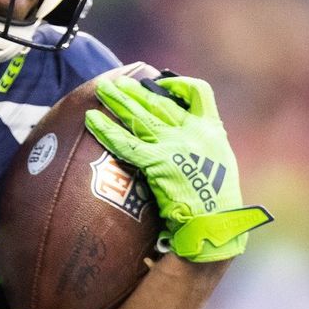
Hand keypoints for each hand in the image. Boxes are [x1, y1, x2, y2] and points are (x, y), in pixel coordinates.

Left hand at [84, 75, 271, 261]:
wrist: (216, 225)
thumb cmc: (216, 206)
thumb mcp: (218, 168)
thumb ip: (200, 151)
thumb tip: (180, 144)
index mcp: (212, 131)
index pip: (200, 94)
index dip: (179, 84)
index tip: (161, 84)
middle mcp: (193, 132)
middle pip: (159, 102)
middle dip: (136, 91)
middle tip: (117, 83)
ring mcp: (174, 145)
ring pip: (139, 116)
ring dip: (118, 101)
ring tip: (101, 90)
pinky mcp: (158, 162)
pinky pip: (125, 142)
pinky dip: (106, 129)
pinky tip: (90, 120)